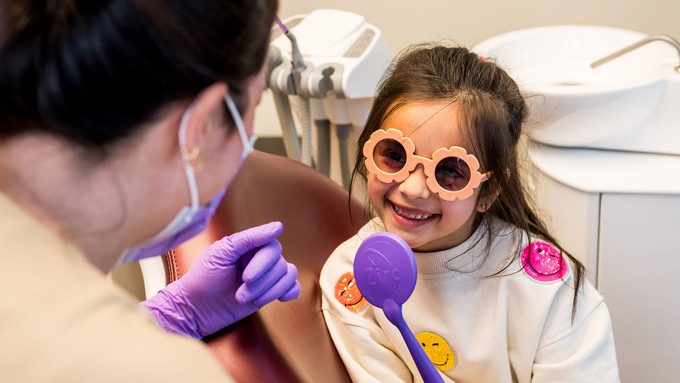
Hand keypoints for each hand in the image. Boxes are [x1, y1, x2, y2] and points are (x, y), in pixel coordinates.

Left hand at [140, 221, 299, 337]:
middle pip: (280, 263)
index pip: (271, 247)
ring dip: (268, 291)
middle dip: (261, 282)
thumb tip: (278, 227)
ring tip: (244, 299)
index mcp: (248, 245)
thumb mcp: (221, 253)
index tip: (247, 277)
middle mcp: (259, 258)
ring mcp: (265, 276)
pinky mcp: (268, 292)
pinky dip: (289, 291)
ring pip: (287, 275)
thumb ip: (249, 238)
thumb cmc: (203, 279)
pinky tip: (280, 299)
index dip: (263, 263)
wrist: (195, 309)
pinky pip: (292, 286)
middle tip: (240, 293)